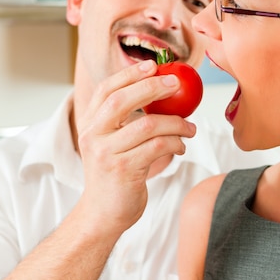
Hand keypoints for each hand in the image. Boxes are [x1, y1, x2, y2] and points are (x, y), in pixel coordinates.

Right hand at [75, 60, 196, 237]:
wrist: (103, 214)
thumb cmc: (114, 177)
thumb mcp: (111, 145)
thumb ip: (124, 122)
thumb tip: (158, 94)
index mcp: (89, 125)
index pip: (106, 90)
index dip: (129, 74)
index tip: (152, 65)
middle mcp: (94, 136)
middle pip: (123, 100)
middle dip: (153, 87)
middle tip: (176, 84)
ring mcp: (107, 153)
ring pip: (148, 125)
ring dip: (176, 123)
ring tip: (190, 128)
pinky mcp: (124, 169)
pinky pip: (158, 147)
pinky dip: (176, 143)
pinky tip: (181, 146)